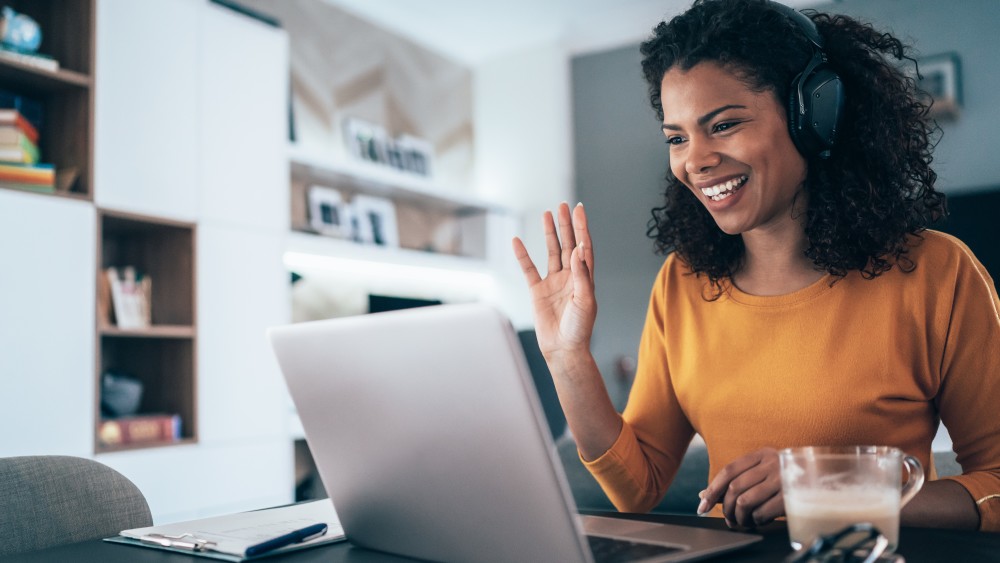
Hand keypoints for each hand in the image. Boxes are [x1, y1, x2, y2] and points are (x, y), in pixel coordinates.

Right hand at [511, 202, 595, 361]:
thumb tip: (577, 248)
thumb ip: (581, 274)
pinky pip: (529, 269)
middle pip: (568, 244)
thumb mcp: (585, 300)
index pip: (584, 247)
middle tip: (562, 205)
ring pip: (551, 252)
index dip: (582, 228)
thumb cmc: (579, 328)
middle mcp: (570, 277)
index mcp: (585, 278)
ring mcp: (553, 283)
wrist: (563, 349)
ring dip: (549, 233)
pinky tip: (517, 241)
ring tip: (546, 214)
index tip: (579, 210)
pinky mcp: (538, 292)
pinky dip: (522, 255)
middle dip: (566, 225)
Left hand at [698, 447, 783, 528]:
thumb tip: (703, 495)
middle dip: (726, 508)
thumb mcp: (763, 473)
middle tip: (729, 519)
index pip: (729, 471)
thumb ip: (736, 481)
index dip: (713, 490)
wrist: (826, 482)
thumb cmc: (786, 480)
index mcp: (762, 455)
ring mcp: (783, 480)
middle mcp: (772, 463)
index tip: (702, 506)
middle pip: (734, 488)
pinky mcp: (790, 498)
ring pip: (744, 502)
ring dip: (739, 517)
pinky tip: (759, 521)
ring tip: (743, 522)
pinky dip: (755, 521)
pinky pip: (761, 513)